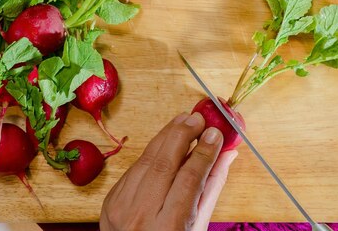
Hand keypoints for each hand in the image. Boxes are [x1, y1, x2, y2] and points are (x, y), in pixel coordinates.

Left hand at [100, 112, 237, 230]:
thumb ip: (211, 188)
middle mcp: (141, 217)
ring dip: (166, 135)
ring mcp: (121, 207)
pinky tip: (166, 139)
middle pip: (164, 163)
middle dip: (183, 134)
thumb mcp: (198, 226)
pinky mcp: (111, 200)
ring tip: (184, 120)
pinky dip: (152, 151)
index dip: (204, 152)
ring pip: (146, 160)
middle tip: (198, 118)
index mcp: (169, 228)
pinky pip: (135, 168)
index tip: (216, 134)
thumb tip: (227, 154)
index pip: (189, 179)